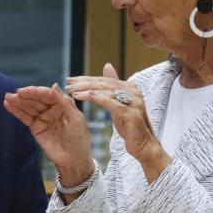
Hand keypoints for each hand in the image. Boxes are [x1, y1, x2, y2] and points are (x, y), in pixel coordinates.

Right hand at [4, 83, 93, 186]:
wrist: (73, 160)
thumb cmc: (79, 140)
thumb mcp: (76, 119)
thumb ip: (65, 102)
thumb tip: (54, 84)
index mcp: (63, 105)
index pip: (48, 94)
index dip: (36, 92)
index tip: (25, 91)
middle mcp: (52, 109)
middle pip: (37, 100)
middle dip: (25, 96)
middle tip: (13, 94)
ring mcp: (43, 118)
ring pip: (29, 107)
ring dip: (18, 102)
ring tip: (7, 98)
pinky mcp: (36, 128)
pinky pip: (25, 117)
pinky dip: (17, 111)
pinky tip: (9, 105)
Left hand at [66, 64, 170, 182]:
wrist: (144, 146)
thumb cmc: (130, 126)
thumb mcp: (118, 104)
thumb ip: (112, 88)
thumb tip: (107, 66)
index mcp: (130, 87)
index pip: (104, 80)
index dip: (86, 79)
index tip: (70, 80)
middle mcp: (133, 91)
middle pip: (104, 84)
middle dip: (84, 83)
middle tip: (68, 83)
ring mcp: (134, 101)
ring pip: (106, 91)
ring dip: (87, 90)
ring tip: (72, 91)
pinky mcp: (132, 113)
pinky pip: (112, 103)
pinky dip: (98, 98)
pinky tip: (86, 96)